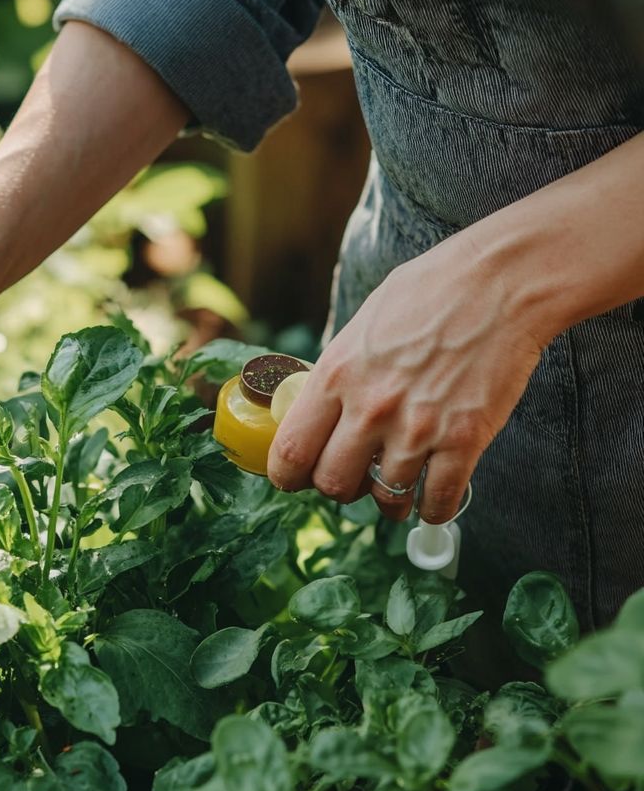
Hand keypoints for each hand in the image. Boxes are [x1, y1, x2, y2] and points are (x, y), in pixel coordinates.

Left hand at [266, 231, 546, 522]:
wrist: (502, 282)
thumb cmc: (430, 292)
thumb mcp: (361, 326)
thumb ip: (336, 374)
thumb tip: (315, 410)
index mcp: (335, 375)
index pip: (291, 452)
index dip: (288, 476)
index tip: (297, 478)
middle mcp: (370, 408)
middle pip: (333, 484)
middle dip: (340, 487)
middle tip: (354, 477)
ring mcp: (418, 428)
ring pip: (387, 497)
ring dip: (390, 498)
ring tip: (398, 484)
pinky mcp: (465, 439)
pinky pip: (439, 501)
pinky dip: (433, 509)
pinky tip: (433, 497)